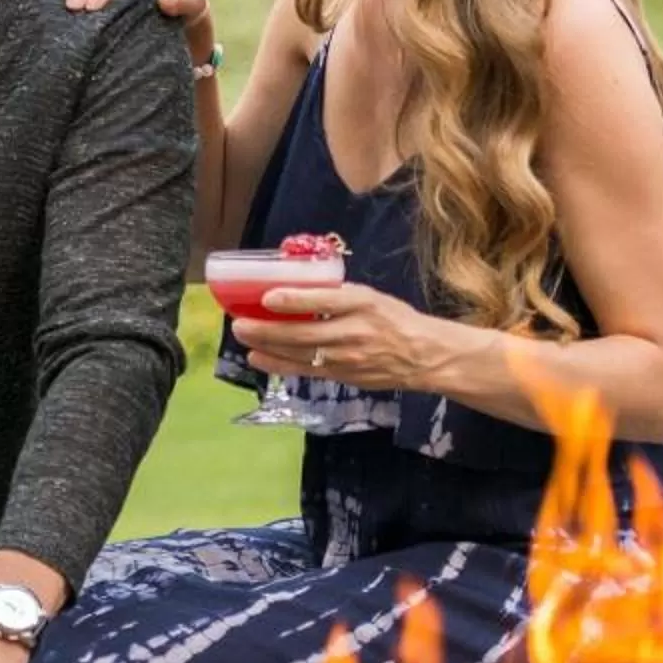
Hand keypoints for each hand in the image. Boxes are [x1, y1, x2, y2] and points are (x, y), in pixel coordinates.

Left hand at [233, 280, 460, 392]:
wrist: (424, 355)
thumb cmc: (393, 318)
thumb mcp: (369, 296)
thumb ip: (335, 294)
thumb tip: (291, 286)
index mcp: (362, 303)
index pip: (324, 300)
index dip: (294, 300)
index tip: (267, 296)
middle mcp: (354, 331)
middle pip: (304, 333)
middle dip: (267, 329)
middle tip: (239, 323)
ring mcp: (347, 357)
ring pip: (300, 354)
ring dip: (267, 347)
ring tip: (243, 338)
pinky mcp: (344, 376)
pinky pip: (306, 371)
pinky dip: (279, 365)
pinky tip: (258, 358)